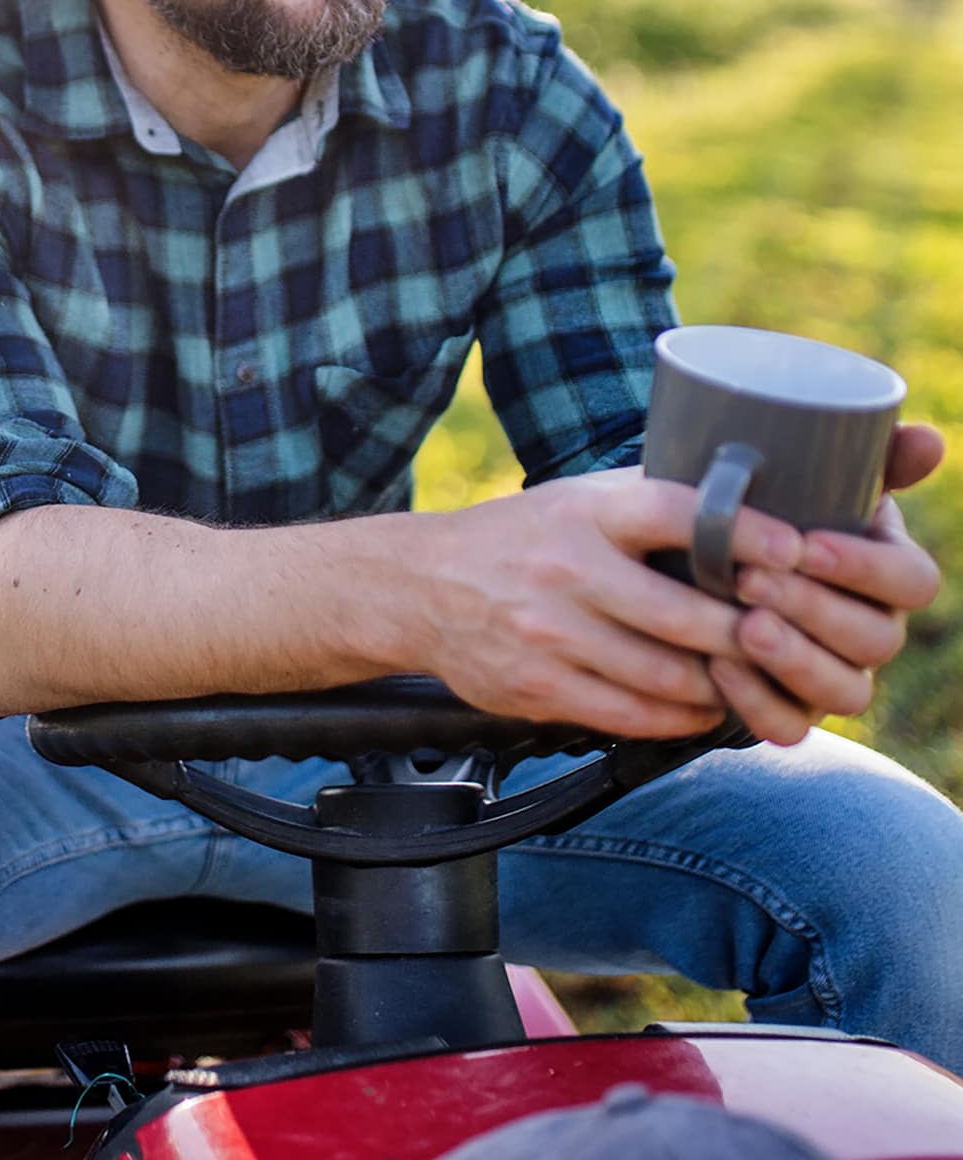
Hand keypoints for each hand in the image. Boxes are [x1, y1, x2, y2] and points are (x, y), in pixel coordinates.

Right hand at [416, 467, 805, 738]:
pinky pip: (634, 717)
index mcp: (582, 513)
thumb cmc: (518, 539)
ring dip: (722, 683)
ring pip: (668, 677)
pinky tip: (701, 704)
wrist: (418, 586)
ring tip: (750, 677)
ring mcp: (550, 635)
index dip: (745, 534)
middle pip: (686, 617)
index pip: (677, 514)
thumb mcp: (572, 499)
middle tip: (786, 638)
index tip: (796, 552)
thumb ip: (646, 500)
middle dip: (750, 634)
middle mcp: (565, 571)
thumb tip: (744, 497)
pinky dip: (682, 716)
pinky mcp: (538, 688)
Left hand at [709, 422, 944, 746]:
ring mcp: (835, 675)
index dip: (866, 568)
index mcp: (887, 570)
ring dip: (794, 659)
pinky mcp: (789, 708)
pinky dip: (756, 703)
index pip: (911, 581)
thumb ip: (868, 452)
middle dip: (813, 609)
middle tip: (750, 579)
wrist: (696, 547)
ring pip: (844, 691)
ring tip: (742, 626)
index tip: (808, 545)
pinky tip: (718, 668)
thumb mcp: (807, 471)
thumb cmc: (764, 504)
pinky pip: (788, 727)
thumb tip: (927, 438)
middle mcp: (872, 629)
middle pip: (874, 639)